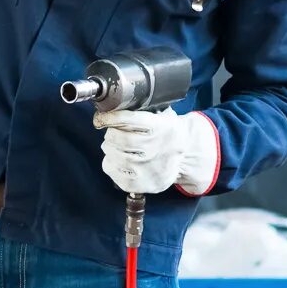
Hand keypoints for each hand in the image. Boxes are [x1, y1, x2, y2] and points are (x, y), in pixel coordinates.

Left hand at [94, 107, 220, 195]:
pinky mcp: (142, 184)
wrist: (185, 156)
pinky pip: (112, 171)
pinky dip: (110, 163)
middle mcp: (156, 149)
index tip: (101, 117)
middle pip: (119, 139)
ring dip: (109, 148)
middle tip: (112, 132)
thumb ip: (141, 109)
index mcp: (161, 127)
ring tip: (116, 145)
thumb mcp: (163, 115)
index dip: (110, 118)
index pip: (129, 120)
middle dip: (110, 134)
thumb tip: (113, 103)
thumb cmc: (167, 132)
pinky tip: (118, 159)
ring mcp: (149, 169)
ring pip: (113, 155)